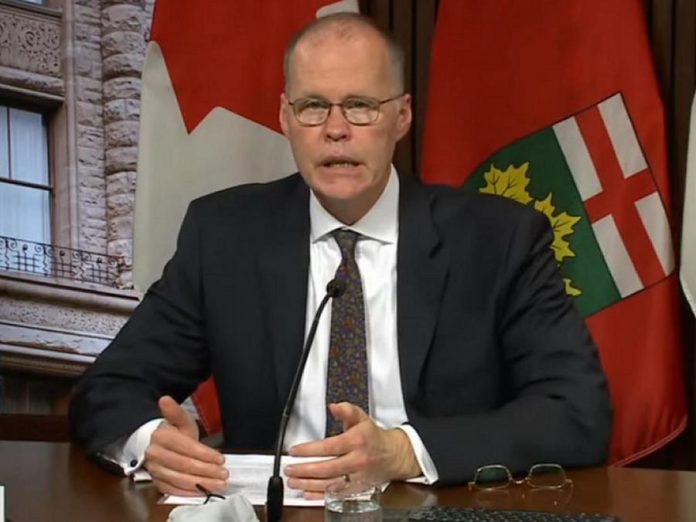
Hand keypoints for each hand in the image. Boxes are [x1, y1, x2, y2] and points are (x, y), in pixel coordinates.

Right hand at [144, 395, 227, 495]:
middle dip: (207, 471)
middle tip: (224, 474)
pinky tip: (202, 492)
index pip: (187, 448)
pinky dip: (189, 493)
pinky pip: (173, 490)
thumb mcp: (181, 420)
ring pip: (180, 479)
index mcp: (161, 437)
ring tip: (218, 484)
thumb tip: (165, 399)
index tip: (221, 459)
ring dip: (201, 484)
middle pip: (184, 465)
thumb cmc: (175, 433)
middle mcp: (154, 455)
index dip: (205, 455)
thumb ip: (176, 412)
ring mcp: (154, 470)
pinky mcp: (157, 483)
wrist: (160, 445)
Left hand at [284, 402, 420, 498]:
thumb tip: (334, 406)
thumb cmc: (373, 437)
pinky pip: (336, 494)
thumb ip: (346, 410)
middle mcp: (357, 460)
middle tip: (289, 469)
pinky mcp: (357, 489)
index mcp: (357, 441)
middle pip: (327, 468)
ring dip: (308, 485)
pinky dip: (320, 496)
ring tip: (293, 482)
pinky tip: (307, 493)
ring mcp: (357, 477)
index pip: (329, 446)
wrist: (393, 455)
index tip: (294, 451)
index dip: (309, 450)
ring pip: (330, 484)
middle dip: (305, 470)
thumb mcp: (361, 418)